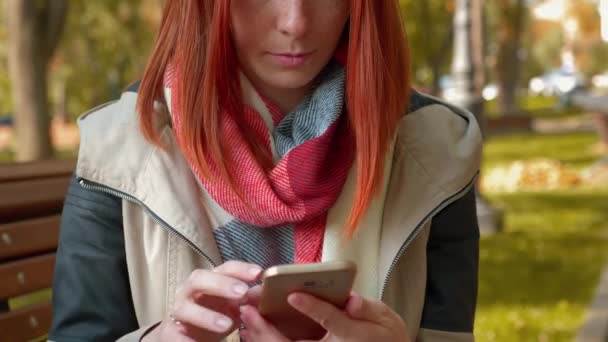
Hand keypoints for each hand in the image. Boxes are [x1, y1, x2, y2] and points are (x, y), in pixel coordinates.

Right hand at [143, 261, 262, 341]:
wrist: (186, 337)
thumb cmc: (213, 315)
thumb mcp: (233, 306)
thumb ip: (247, 299)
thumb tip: (263, 292)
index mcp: (208, 281)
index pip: (223, 268)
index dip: (240, 268)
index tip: (258, 273)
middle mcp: (190, 291)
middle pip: (199, 279)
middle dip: (220, 284)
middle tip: (242, 292)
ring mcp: (178, 311)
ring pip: (185, 308)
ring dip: (206, 316)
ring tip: (227, 325)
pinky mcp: (170, 332)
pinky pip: (175, 334)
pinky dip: (187, 340)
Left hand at [239, 292, 410, 341]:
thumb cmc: (384, 333)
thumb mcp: (383, 318)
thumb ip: (367, 309)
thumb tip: (352, 299)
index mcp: (352, 337)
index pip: (331, 321)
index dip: (313, 308)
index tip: (294, 296)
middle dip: (267, 331)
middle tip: (248, 310)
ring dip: (261, 339)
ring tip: (244, 321)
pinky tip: (251, 333)